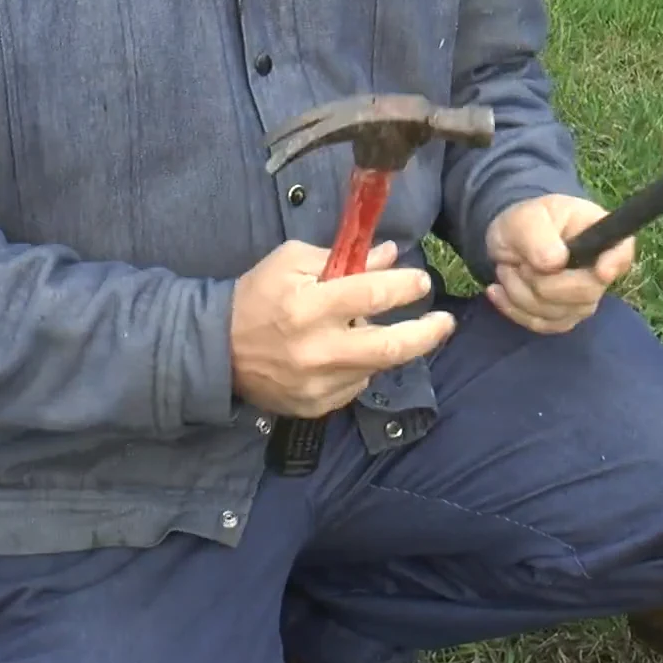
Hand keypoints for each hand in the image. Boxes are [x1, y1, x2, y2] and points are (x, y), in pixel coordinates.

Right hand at [228, 239, 454, 417]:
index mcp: (308, 307)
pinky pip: (356, 386)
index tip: (421, 280)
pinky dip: (360, 367)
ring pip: (376, 368)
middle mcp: (317, 351)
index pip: (371, 295)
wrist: (218, 350)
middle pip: (391, 347)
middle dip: (427, 333)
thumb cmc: (257, 296)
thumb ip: (341, 259)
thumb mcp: (291, 262)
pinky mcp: (316, 406)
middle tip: (444, 322)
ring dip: (386, 348)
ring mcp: (318, 384)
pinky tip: (345, 355)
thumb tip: (389, 255)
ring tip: (372, 332)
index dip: (404, 286)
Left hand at [484, 194, 635, 333]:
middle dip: (541, 281)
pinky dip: (513, 309)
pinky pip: (541, 325)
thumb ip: (538, 236)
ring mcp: (584, 299)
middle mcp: (600, 271)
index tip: (602, 271)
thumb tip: (555, 263)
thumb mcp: (525, 218)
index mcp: (600, 236)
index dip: (615, 264)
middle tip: (520, 261)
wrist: (509, 243)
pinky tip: (499, 290)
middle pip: (585, 293)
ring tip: (508, 268)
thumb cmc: (525, 223)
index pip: (622, 253)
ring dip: (520, 292)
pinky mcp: (564, 318)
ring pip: (557, 312)